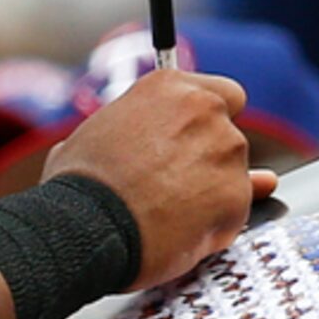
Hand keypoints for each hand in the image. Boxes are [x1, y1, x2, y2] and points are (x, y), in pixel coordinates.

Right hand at [45, 70, 271, 286]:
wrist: (87, 225)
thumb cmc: (81, 185)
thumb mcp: (95, 133)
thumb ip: (133, 126)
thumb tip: (126, 133)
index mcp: (169, 87)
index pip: (222, 94)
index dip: (209, 121)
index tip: (195, 141)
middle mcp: (205, 109)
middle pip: (230, 134)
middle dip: (211, 160)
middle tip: (176, 185)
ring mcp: (226, 149)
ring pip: (236, 174)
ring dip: (214, 192)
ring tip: (171, 212)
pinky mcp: (237, 193)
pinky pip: (236, 209)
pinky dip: (217, 223)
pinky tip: (182, 231)